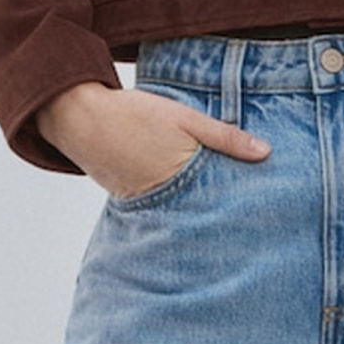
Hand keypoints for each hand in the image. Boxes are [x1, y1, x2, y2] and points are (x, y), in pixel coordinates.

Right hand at [37, 80, 270, 197]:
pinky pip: (160, 208)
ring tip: (222, 220)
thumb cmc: (135, 113)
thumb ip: (225, 136)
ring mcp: (144, 204)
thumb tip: (265, 152)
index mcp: (180, 177)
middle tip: (251, 229)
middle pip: (202, 213)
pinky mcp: (130, 202)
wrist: (78, 118)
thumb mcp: (185, 118)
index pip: (220, 200)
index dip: (239, 208)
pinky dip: (174, 206)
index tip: (262, 216)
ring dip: (197, 212)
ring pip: (181, 212)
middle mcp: (163, 198)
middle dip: (222, 217)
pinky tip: (187, 205)